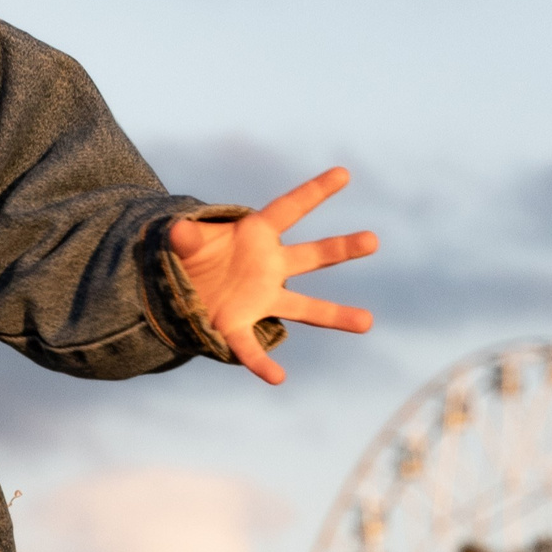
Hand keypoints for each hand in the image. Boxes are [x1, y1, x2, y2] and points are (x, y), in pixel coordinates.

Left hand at [167, 167, 376, 385]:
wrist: (180, 286)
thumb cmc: (193, 255)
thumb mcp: (185, 242)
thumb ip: (186, 237)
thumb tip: (178, 230)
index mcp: (256, 234)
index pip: (289, 208)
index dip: (314, 191)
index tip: (343, 173)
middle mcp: (269, 266)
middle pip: (311, 256)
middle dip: (341, 248)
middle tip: (373, 240)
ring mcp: (261, 297)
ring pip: (303, 308)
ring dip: (333, 315)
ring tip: (367, 322)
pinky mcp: (240, 324)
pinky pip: (252, 346)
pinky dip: (261, 363)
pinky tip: (277, 377)